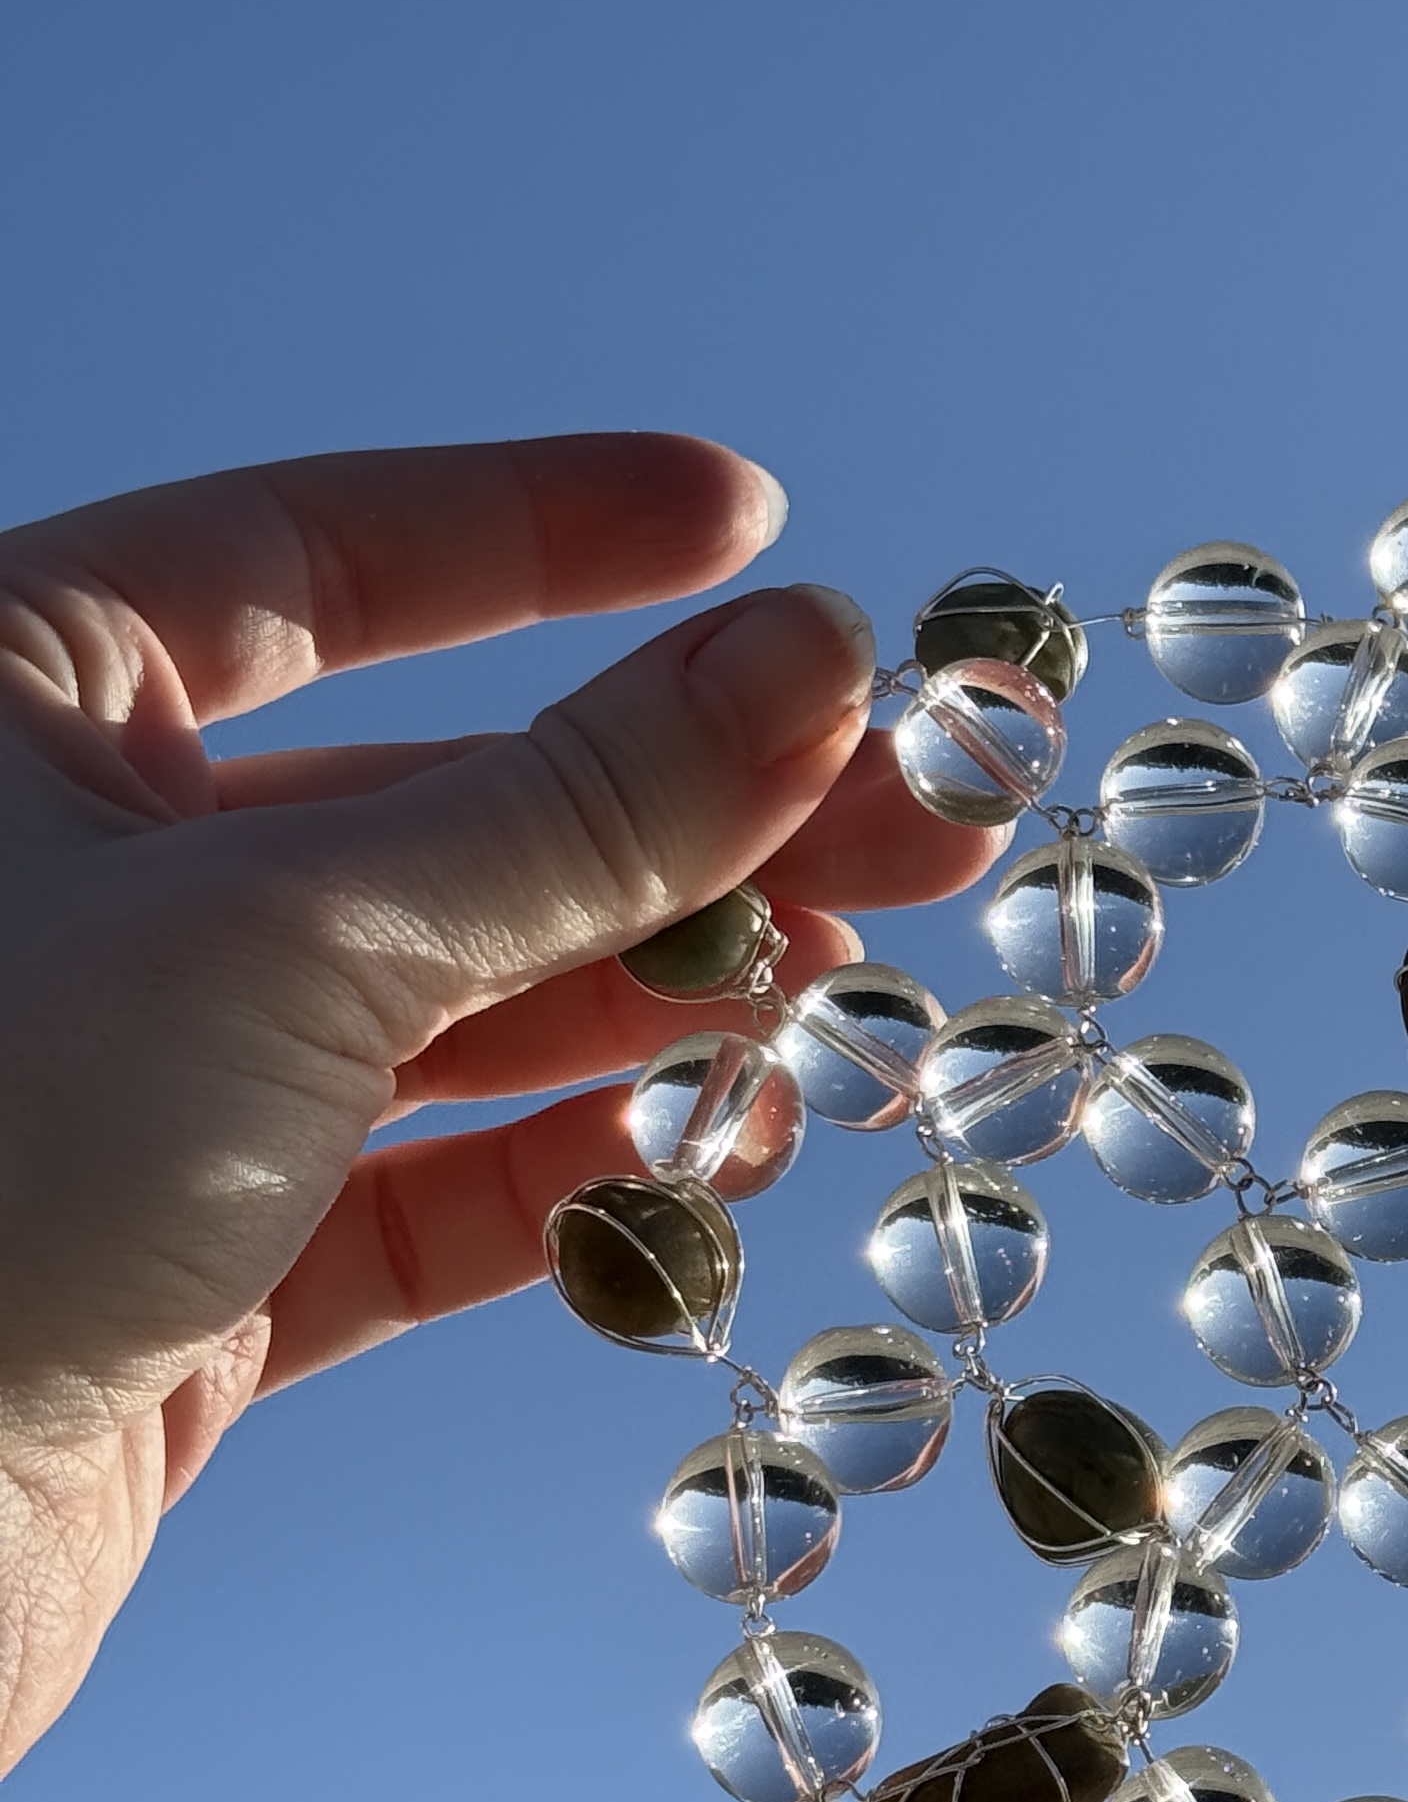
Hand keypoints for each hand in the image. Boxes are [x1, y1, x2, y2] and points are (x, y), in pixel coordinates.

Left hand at [0, 436, 996, 1772]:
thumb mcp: (294, 937)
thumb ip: (573, 813)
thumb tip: (816, 661)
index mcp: (9, 695)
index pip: (315, 552)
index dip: (546, 532)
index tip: (750, 527)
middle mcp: (74, 873)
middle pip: (440, 801)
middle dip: (684, 815)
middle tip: (922, 815)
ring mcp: (138, 1082)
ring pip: (456, 1007)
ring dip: (659, 1002)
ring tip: (848, 998)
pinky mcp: (191, 1275)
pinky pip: (428, 1193)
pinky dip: (577, 1172)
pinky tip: (716, 1146)